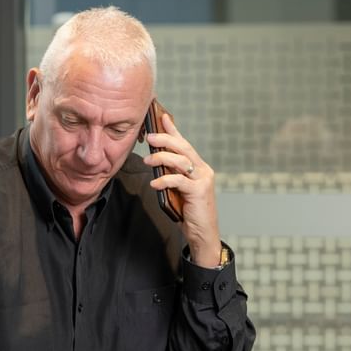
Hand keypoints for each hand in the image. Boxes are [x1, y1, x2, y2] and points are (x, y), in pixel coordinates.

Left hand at [145, 114, 221, 267]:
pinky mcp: (199, 191)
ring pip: (181, 161)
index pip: (184, 144)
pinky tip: (154, 183)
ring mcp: (203, 180)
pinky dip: (164, 180)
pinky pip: (179, 180)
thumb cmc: (188, 212)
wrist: (202, 233)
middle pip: (183, 148)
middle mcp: (203, 170)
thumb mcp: (177, 190)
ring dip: (162, 158)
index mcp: (198, 167)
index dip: (174, 130)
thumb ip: (171, 175)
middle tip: (149, 136)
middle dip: (165, 139)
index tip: (162, 117)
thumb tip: (155, 162)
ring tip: (147, 160)